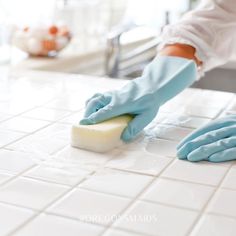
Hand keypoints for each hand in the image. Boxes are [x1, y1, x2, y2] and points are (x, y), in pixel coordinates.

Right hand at [80, 55, 196, 141]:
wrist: (152, 86)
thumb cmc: (150, 102)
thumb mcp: (146, 116)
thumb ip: (135, 127)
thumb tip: (123, 138)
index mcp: (122, 104)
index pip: (104, 112)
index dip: (93, 118)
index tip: (83, 123)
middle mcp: (114, 97)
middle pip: (94, 102)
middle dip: (87, 113)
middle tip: (86, 123)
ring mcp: (112, 93)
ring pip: (95, 98)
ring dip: (89, 107)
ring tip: (89, 117)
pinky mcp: (112, 92)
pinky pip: (99, 96)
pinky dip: (93, 103)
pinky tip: (96, 110)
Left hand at [177, 115, 235, 161]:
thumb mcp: (233, 126)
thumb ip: (220, 132)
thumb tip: (200, 144)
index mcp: (226, 121)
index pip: (204, 129)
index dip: (190, 138)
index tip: (179, 147)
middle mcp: (232, 126)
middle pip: (208, 136)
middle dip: (191, 145)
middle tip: (180, 154)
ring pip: (219, 143)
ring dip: (203, 150)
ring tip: (190, 157)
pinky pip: (235, 150)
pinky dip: (223, 154)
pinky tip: (212, 159)